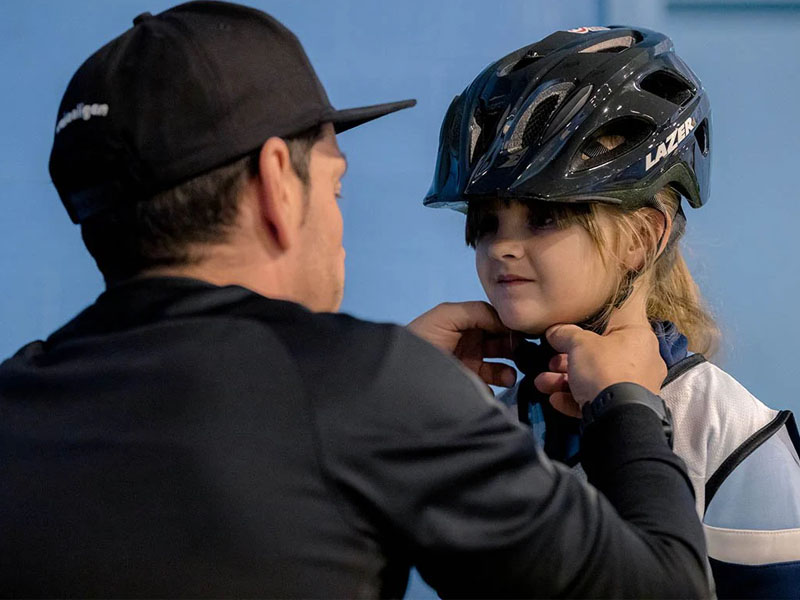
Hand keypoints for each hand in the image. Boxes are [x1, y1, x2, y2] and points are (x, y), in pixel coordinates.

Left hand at [408, 301, 518, 387]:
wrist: (402, 373)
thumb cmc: (422, 338)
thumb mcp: (447, 315)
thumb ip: (479, 311)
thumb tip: (507, 321)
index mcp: (466, 324)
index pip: (497, 322)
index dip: (511, 326)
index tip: (525, 332)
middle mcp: (470, 344)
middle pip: (503, 345)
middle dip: (515, 349)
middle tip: (524, 355)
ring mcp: (469, 367)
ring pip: (500, 369)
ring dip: (509, 372)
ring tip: (509, 376)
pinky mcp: (467, 388)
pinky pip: (489, 390)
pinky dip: (495, 391)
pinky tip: (492, 390)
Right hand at [534, 292, 665, 408]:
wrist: (617, 417)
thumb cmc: (603, 368)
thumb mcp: (579, 343)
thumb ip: (564, 333)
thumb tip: (553, 331)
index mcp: (638, 337)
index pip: (611, 323)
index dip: (584, 325)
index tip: (564, 331)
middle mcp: (641, 361)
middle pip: (598, 355)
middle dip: (566, 360)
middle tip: (549, 362)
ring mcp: (634, 388)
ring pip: (594, 379)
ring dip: (564, 381)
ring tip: (542, 384)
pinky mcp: (624, 409)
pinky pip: (596, 399)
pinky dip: (574, 398)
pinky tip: (555, 399)